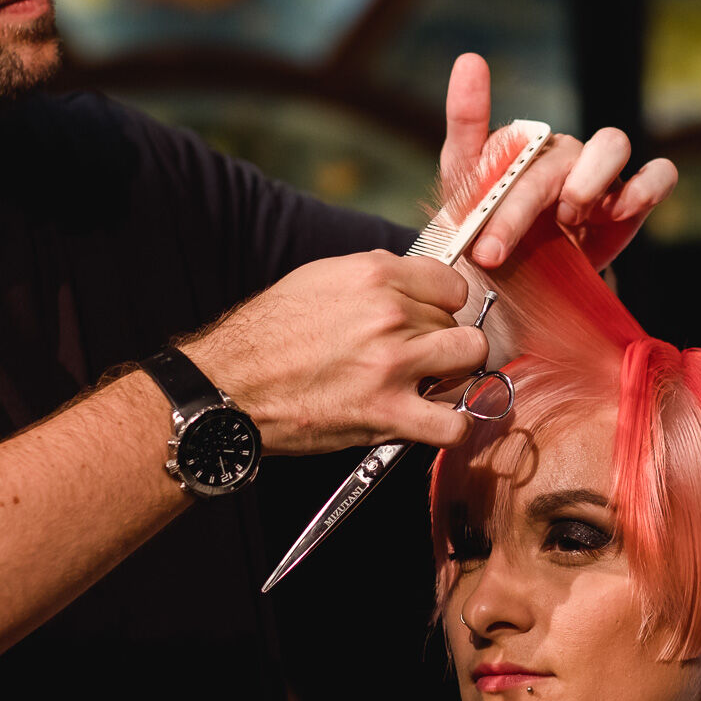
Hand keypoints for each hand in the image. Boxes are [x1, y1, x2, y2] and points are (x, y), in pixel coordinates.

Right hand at [183, 251, 487, 454]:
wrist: (230, 388)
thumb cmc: (267, 337)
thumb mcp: (319, 280)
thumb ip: (374, 278)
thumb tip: (413, 284)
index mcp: (374, 275)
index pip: (451, 283)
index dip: (443, 304)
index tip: (430, 317)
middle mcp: (389, 314)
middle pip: (457, 322)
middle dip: (441, 339)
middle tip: (418, 356)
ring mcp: (392, 365)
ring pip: (470, 358)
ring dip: (455, 373)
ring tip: (432, 382)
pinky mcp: (387, 413)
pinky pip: (454, 422)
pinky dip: (452, 425)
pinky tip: (433, 420)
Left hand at [439, 52, 677, 269]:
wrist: (533, 284)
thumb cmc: (497, 235)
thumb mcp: (465, 206)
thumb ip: (464, 156)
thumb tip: (469, 63)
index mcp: (515, 151)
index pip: (492, 128)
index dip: (475, 99)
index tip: (469, 66)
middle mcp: (559, 154)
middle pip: (549, 160)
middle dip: (517, 212)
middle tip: (490, 252)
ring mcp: (599, 174)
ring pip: (611, 143)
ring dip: (586, 183)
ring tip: (567, 218)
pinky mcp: (632, 201)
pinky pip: (658, 174)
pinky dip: (644, 188)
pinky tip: (615, 213)